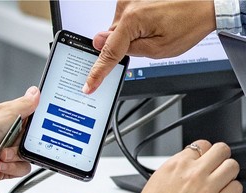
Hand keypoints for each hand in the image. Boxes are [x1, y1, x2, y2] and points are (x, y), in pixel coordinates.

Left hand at [0, 86, 39, 187]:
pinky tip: (1, 163)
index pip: (32, 118)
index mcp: (10, 118)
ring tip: (2, 155)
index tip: (35, 127)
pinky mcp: (8, 166)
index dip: (36, 123)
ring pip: (29, 154)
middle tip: (14, 141)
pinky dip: (13, 167)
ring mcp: (9, 151)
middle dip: (24, 143)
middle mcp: (10, 134)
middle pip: (32, 139)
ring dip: (16, 156)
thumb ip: (23, 105)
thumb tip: (35, 92)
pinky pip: (23, 167)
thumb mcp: (4, 115)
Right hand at [82, 0, 215, 93]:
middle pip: (112, 39)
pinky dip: (133, 26)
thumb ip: (128, 50)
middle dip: (123, 48)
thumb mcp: (158, 49)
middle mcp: (126, 5)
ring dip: (130, 36)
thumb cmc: (188, 23)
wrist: (204, 3)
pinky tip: (150, 24)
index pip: (108, 52)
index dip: (97, 72)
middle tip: (145, 45)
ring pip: (119, 30)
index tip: (88, 85)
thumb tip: (101, 45)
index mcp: (132, 19)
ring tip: (154, 31)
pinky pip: (125, 19)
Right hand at [131, 140, 242, 192]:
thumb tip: (191, 160)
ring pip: (232, 166)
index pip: (202, 144)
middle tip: (217, 162)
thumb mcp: (160, 175)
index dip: (205, 150)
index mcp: (178, 164)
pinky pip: (236, 188)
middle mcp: (194, 173)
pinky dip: (232, 189)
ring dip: (227, 171)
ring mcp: (207, 189)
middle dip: (221, 155)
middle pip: (221, 150)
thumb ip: (179, 165)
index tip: (204, 156)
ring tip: (221, 178)